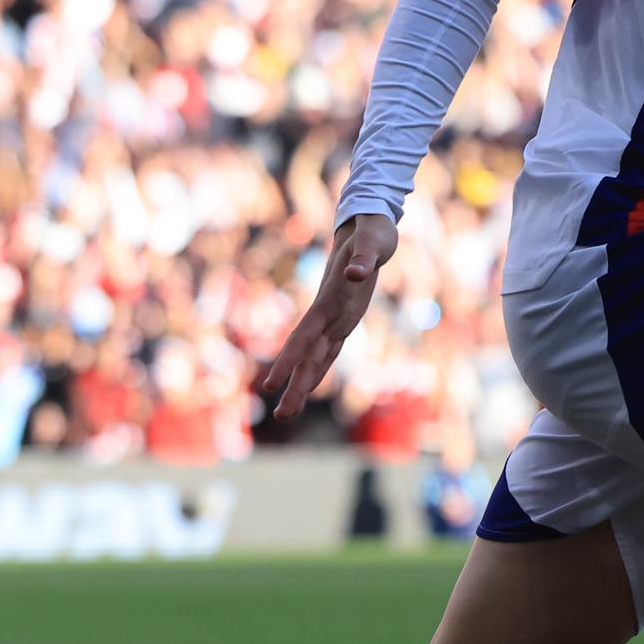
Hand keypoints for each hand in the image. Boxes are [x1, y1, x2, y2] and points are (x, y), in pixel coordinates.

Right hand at [261, 214, 397, 419]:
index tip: (271, 383)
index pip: (304, 335)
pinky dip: (319, 369)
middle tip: (282, 417)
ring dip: (303, 385)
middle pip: (307, 355)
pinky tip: (308, 386)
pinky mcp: (345, 319)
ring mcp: (335, 317)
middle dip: (295, 385)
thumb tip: (355, 274)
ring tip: (286, 414)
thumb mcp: (372, 243)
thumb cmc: (372, 234)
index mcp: (330, 300)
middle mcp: (328, 313)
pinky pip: (330, 350)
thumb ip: (363, 259)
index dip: (289, 358)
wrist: (368, 226)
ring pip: (316, 357)